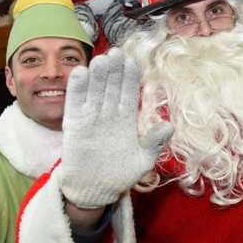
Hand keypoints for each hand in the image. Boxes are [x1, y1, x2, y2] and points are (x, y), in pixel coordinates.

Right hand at [60, 47, 172, 207]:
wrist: (95, 190)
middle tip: (116, 52)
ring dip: (97, 75)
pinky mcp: (73, 124)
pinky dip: (76, 88)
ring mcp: (90, 117)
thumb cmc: (121, 174)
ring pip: (94, 90)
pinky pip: (75, 103)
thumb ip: (154, 142)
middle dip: (115, 69)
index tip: (132, 61)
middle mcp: (109, 113)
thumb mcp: (143, 160)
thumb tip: (169, 126)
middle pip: (112, 86)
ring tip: (101, 59)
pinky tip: (79, 72)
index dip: (130, 77)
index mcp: (126, 118)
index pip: (129, 92)